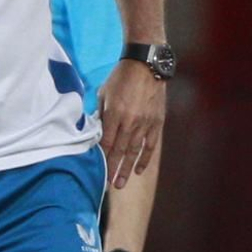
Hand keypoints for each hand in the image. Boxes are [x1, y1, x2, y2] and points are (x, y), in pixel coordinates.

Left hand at [99, 58, 165, 190]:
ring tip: (120, 184)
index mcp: (114, 114)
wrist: (146, 64)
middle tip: (107, 186)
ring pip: (134, 152)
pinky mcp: (156, 122)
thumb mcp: (103, 93)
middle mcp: (130, 121)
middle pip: (119, 152)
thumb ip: (99, 114)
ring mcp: (144, 123)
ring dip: (127, 170)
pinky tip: (139, 171)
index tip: (96, 172)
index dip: (102, 159)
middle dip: (113, 170)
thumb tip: (94, 133)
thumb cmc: (121, 78)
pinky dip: (144, 158)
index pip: (106, 143)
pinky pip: (150, 145)